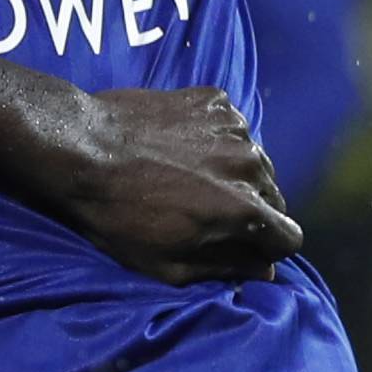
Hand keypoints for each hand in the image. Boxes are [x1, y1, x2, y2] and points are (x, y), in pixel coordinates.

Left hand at [56, 87, 304, 283]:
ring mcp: (235, 126)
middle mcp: (251, 164)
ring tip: (193, 178)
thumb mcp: (169, 265)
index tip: (244, 246)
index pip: (290, 237)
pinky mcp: (215, 100)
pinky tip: (181, 147)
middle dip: (252, 210)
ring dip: (235, 173)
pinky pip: (233, 128)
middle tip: (210, 213)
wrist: (80, 149)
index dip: (268, 247)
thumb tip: (265, 271)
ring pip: (255, 161)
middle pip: (275, 197)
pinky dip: (217, 140)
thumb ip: (226, 268)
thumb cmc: (119, 217)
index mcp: (245, 210)